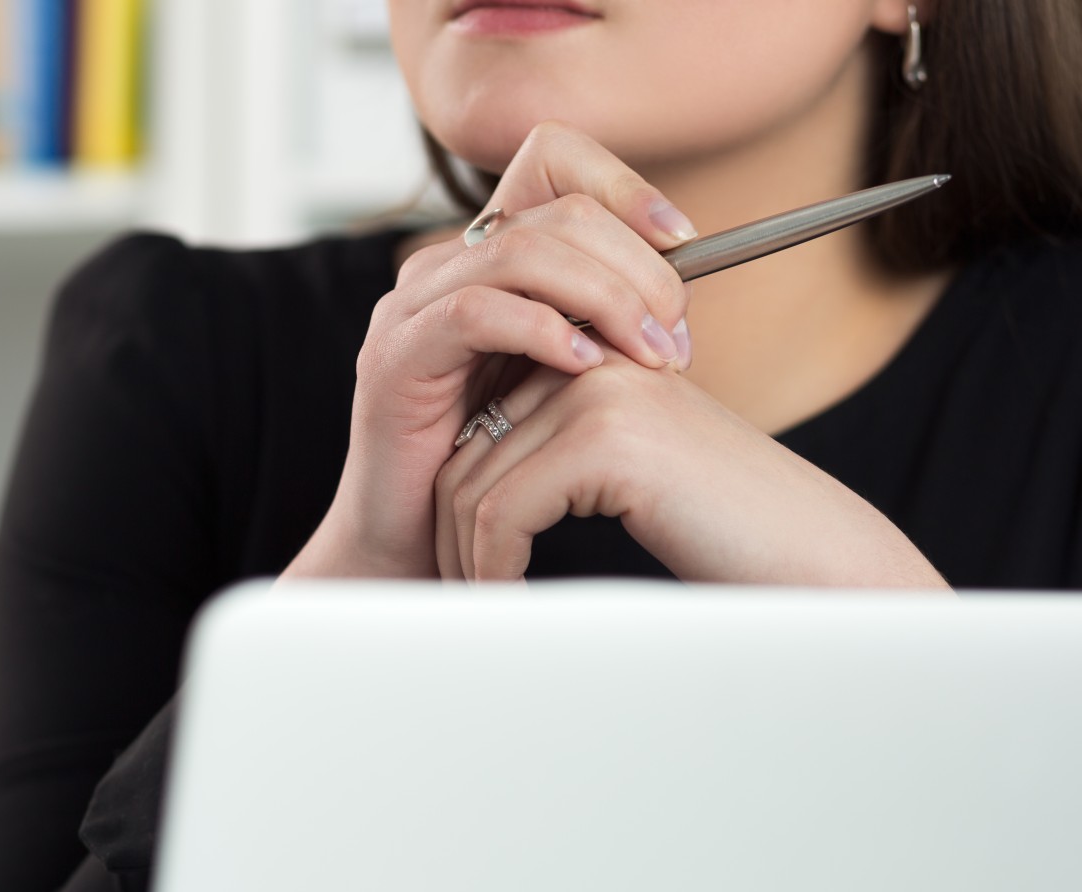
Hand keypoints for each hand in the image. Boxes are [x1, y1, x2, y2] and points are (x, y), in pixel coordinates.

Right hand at [281, 120, 696, 579]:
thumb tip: (679, 294)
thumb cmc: (499, 467)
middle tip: (676, 329)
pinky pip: (476, 312)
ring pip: (522, 253)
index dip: (625, 187)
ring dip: (605, 298)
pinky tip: (587, 369)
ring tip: (649, 352)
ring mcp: (414, 305)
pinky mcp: (396, 355)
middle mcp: (445, 264)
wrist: (421, 542)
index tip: (684, 241)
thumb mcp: (566, 379)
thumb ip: (603, 325)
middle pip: (556, 210)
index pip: (554, 160)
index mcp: (486, 256)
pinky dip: (543, 331)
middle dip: (634, 265)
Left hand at [435, 345, 951, 587]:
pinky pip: (501, 512)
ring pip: (473, 485)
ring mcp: (600, 393)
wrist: (812, 553)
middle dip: (452, 534)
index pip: (483, 423)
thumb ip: (564, 456)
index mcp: (600, 360)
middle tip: (459, 591)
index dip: (459, 499)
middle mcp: (595, 362)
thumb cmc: (731, 529)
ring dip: (466, 559)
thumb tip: (465, 486)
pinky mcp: (606, 441)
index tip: (460, 558)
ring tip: (485, 603)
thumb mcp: (634, 474)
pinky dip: (493, 568)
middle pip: (466, 453)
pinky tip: (512, 597)